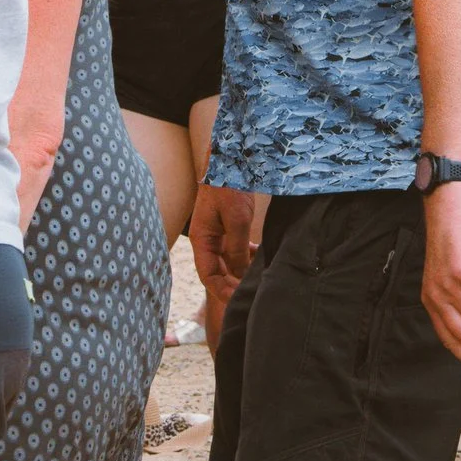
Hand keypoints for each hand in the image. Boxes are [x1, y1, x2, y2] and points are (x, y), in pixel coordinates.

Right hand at [190, 183, 257, 304]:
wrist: (231, 161)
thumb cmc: (229, 188)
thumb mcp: (236, 220)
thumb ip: (237, 248)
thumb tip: (239, 273)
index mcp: (202, 240)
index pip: (208, 275)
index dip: (221, 290)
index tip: (238, 300)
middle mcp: (206, 240)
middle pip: (217, 270)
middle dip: (233, 284)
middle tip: (252, 293)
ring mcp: (216, 233)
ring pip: (227, 260)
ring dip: (241, 270)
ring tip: (258, 277)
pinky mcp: (227, 226)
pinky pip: (234, 248)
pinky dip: (245, 255)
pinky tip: (259, 256)